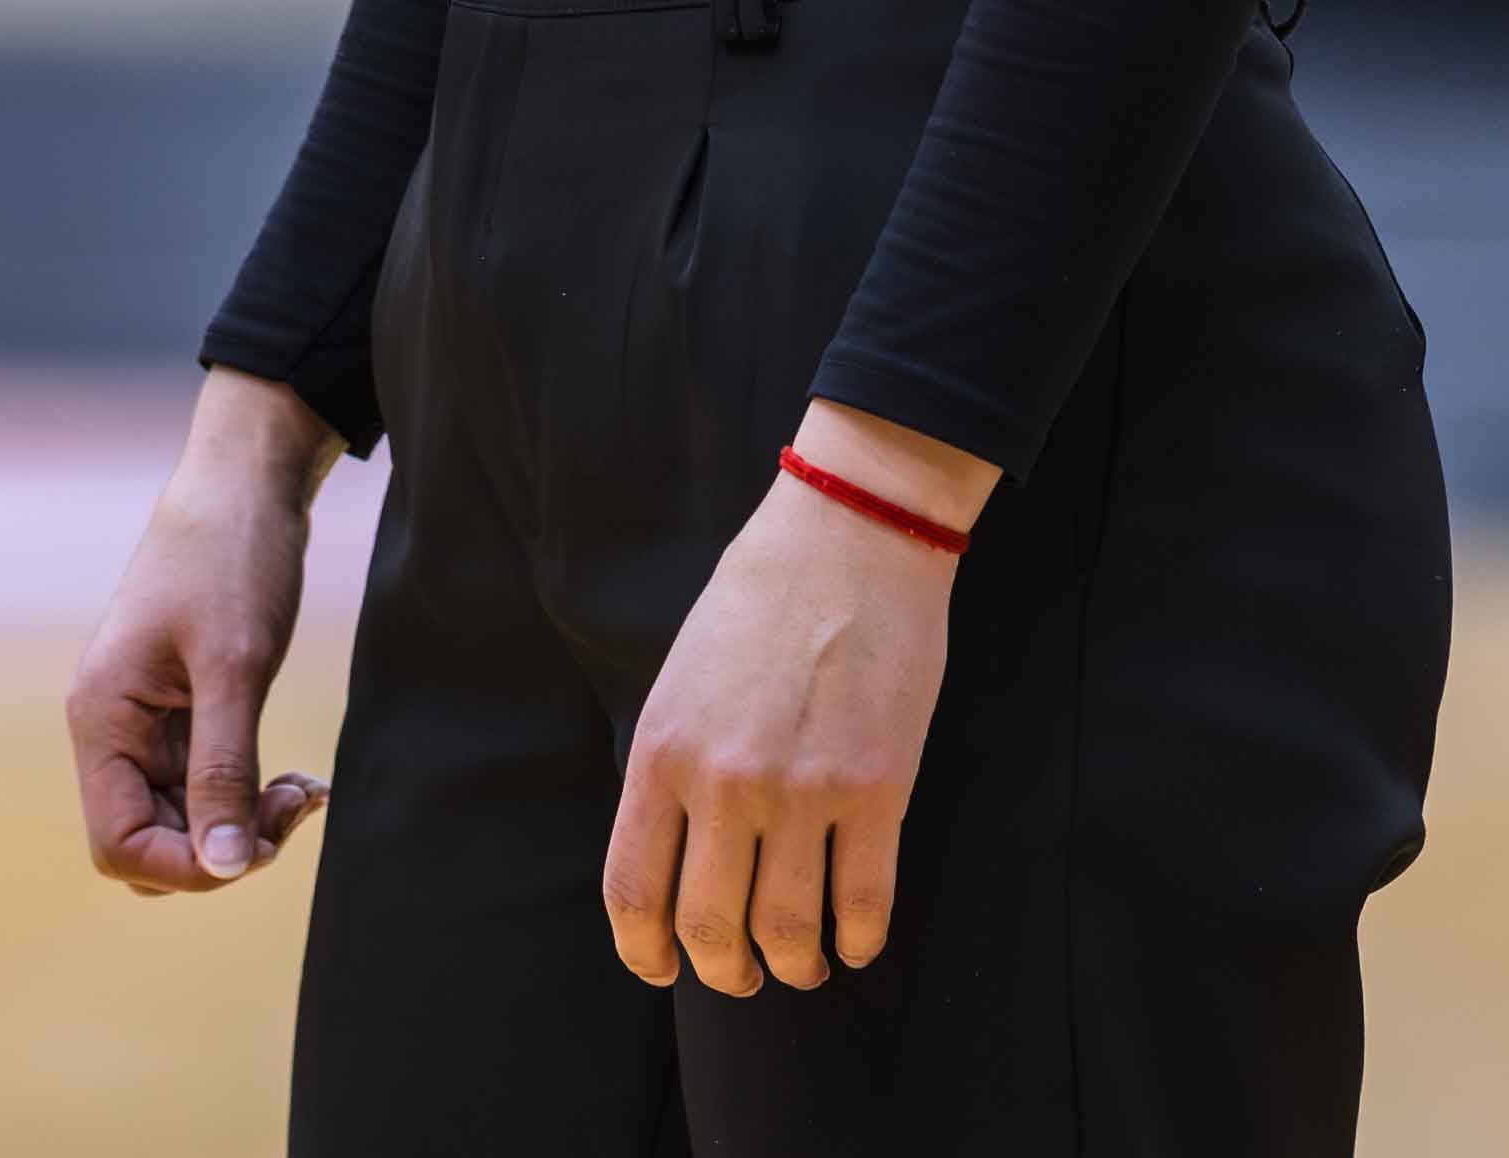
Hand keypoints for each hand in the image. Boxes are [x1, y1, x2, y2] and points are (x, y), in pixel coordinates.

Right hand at [68, 367, 343, 895]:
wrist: (246, 479)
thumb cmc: (232, 556)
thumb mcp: (235, 665)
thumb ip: (224, 769)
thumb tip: (222, 868)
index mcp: (103, 719)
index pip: (120, 844)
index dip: (187, 866)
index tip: (256, 845)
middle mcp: (114, 728)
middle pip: (150, 841)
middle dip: (220, 847)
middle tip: (293, 809)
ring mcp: (147, 720)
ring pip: (182, 817)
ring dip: (240, 822)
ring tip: (304, 791)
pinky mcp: (182, 708)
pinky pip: (204, 782)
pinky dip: (248, 791)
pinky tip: (296, 780)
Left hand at [603, 403, 996, 996]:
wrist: (849, 533)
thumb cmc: (762, 596)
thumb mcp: (682, 676)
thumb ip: (675, 764)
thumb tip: (677, 855)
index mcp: (663, 749)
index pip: (632, 892)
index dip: (645, 954)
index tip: (663, 969)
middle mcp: (723, 781)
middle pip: (708, 931)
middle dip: (725, 973)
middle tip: (744, 972)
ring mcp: (802, 789)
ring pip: (785, 934)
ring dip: (793, 966)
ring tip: (802, 961)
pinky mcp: (876, 787)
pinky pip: (863, 905)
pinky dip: (858, 941)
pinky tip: (854, 937)